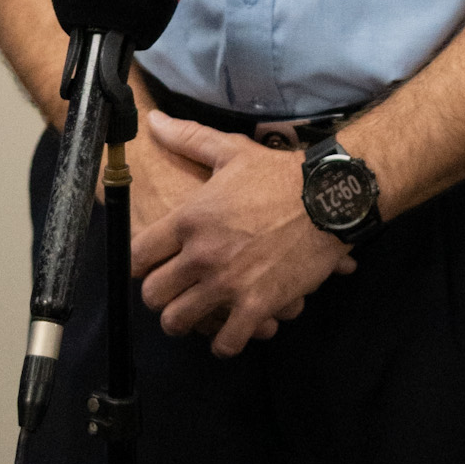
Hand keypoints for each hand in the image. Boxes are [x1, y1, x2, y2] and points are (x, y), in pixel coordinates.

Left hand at [130, 112, 354, 356]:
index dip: (140, 264)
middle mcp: (201, 255)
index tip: (151, 264)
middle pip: (153, 296)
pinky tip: (229, 333)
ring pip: (181, 322)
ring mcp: (227, 284)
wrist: (327, 197)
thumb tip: (153, 121)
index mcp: (189, 218)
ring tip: (196, 315)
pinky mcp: (256, 306)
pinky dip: (225, 342)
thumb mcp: (230, 150)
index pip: (137, 256)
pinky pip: (226, 342)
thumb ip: (187, 138)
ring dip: (186, 322)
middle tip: (174, 292)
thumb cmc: (277, 173)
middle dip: (160, 297)